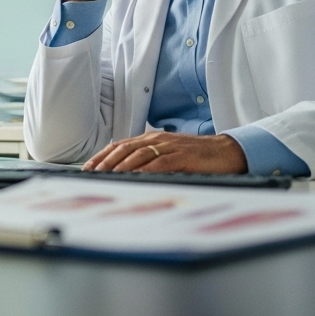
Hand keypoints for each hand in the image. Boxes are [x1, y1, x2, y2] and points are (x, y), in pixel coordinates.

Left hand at [83, 132, 247, 173]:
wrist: (226, 152)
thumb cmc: (196, 157)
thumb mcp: (168, 155)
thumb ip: (148, 160)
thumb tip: (124, 173)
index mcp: (152, 138)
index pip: (120, 145)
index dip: (102, 156)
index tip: (87, 168)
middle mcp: (158, 139)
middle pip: (125, 148)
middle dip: (105, 161)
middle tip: (91, 173)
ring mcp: (170, 147)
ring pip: (139, 154)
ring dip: (121, 166)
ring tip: (107, 176)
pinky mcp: (183, 157)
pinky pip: (161, 162)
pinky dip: (146, 169)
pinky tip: (135, 177)